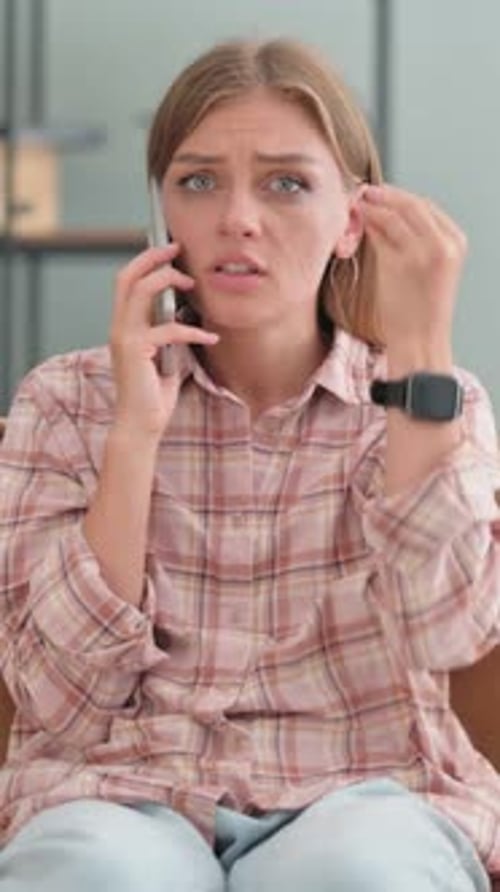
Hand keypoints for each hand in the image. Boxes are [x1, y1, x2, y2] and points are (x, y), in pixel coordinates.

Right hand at [110, 244, 217, 438]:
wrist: (141, 424)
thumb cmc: (153, 394)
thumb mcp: (165, 356)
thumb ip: (169, 334)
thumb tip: (188, 314)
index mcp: (123, 326)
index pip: (126, 282)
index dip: (145, 261)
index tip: (170, 251)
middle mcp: (118, 327)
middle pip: (127, 277)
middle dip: (152, 257)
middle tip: (177, 249)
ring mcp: (124, 337)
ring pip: (141, 291)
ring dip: (168, 281)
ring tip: (192, 284)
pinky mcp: (136, 350)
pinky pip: (168, 328)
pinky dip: (192, 329)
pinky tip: (211, 337)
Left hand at [361, 184, 466, 366]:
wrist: (419, 342)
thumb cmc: (417, 310)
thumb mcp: (423, 269)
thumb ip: (407, 240)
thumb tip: (378, 213)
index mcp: (455, 241)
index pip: (425, 206)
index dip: (398, 196)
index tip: (378, 193)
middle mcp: (445, 242)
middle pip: (410, 203)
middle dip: (383, 194)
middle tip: (361, 192)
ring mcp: (426, 250)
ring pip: (395, 213)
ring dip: (371, 204)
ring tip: (353, 204)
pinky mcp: (404, 262)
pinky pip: (382, 231)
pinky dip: (367, 221)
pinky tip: (355, 220)